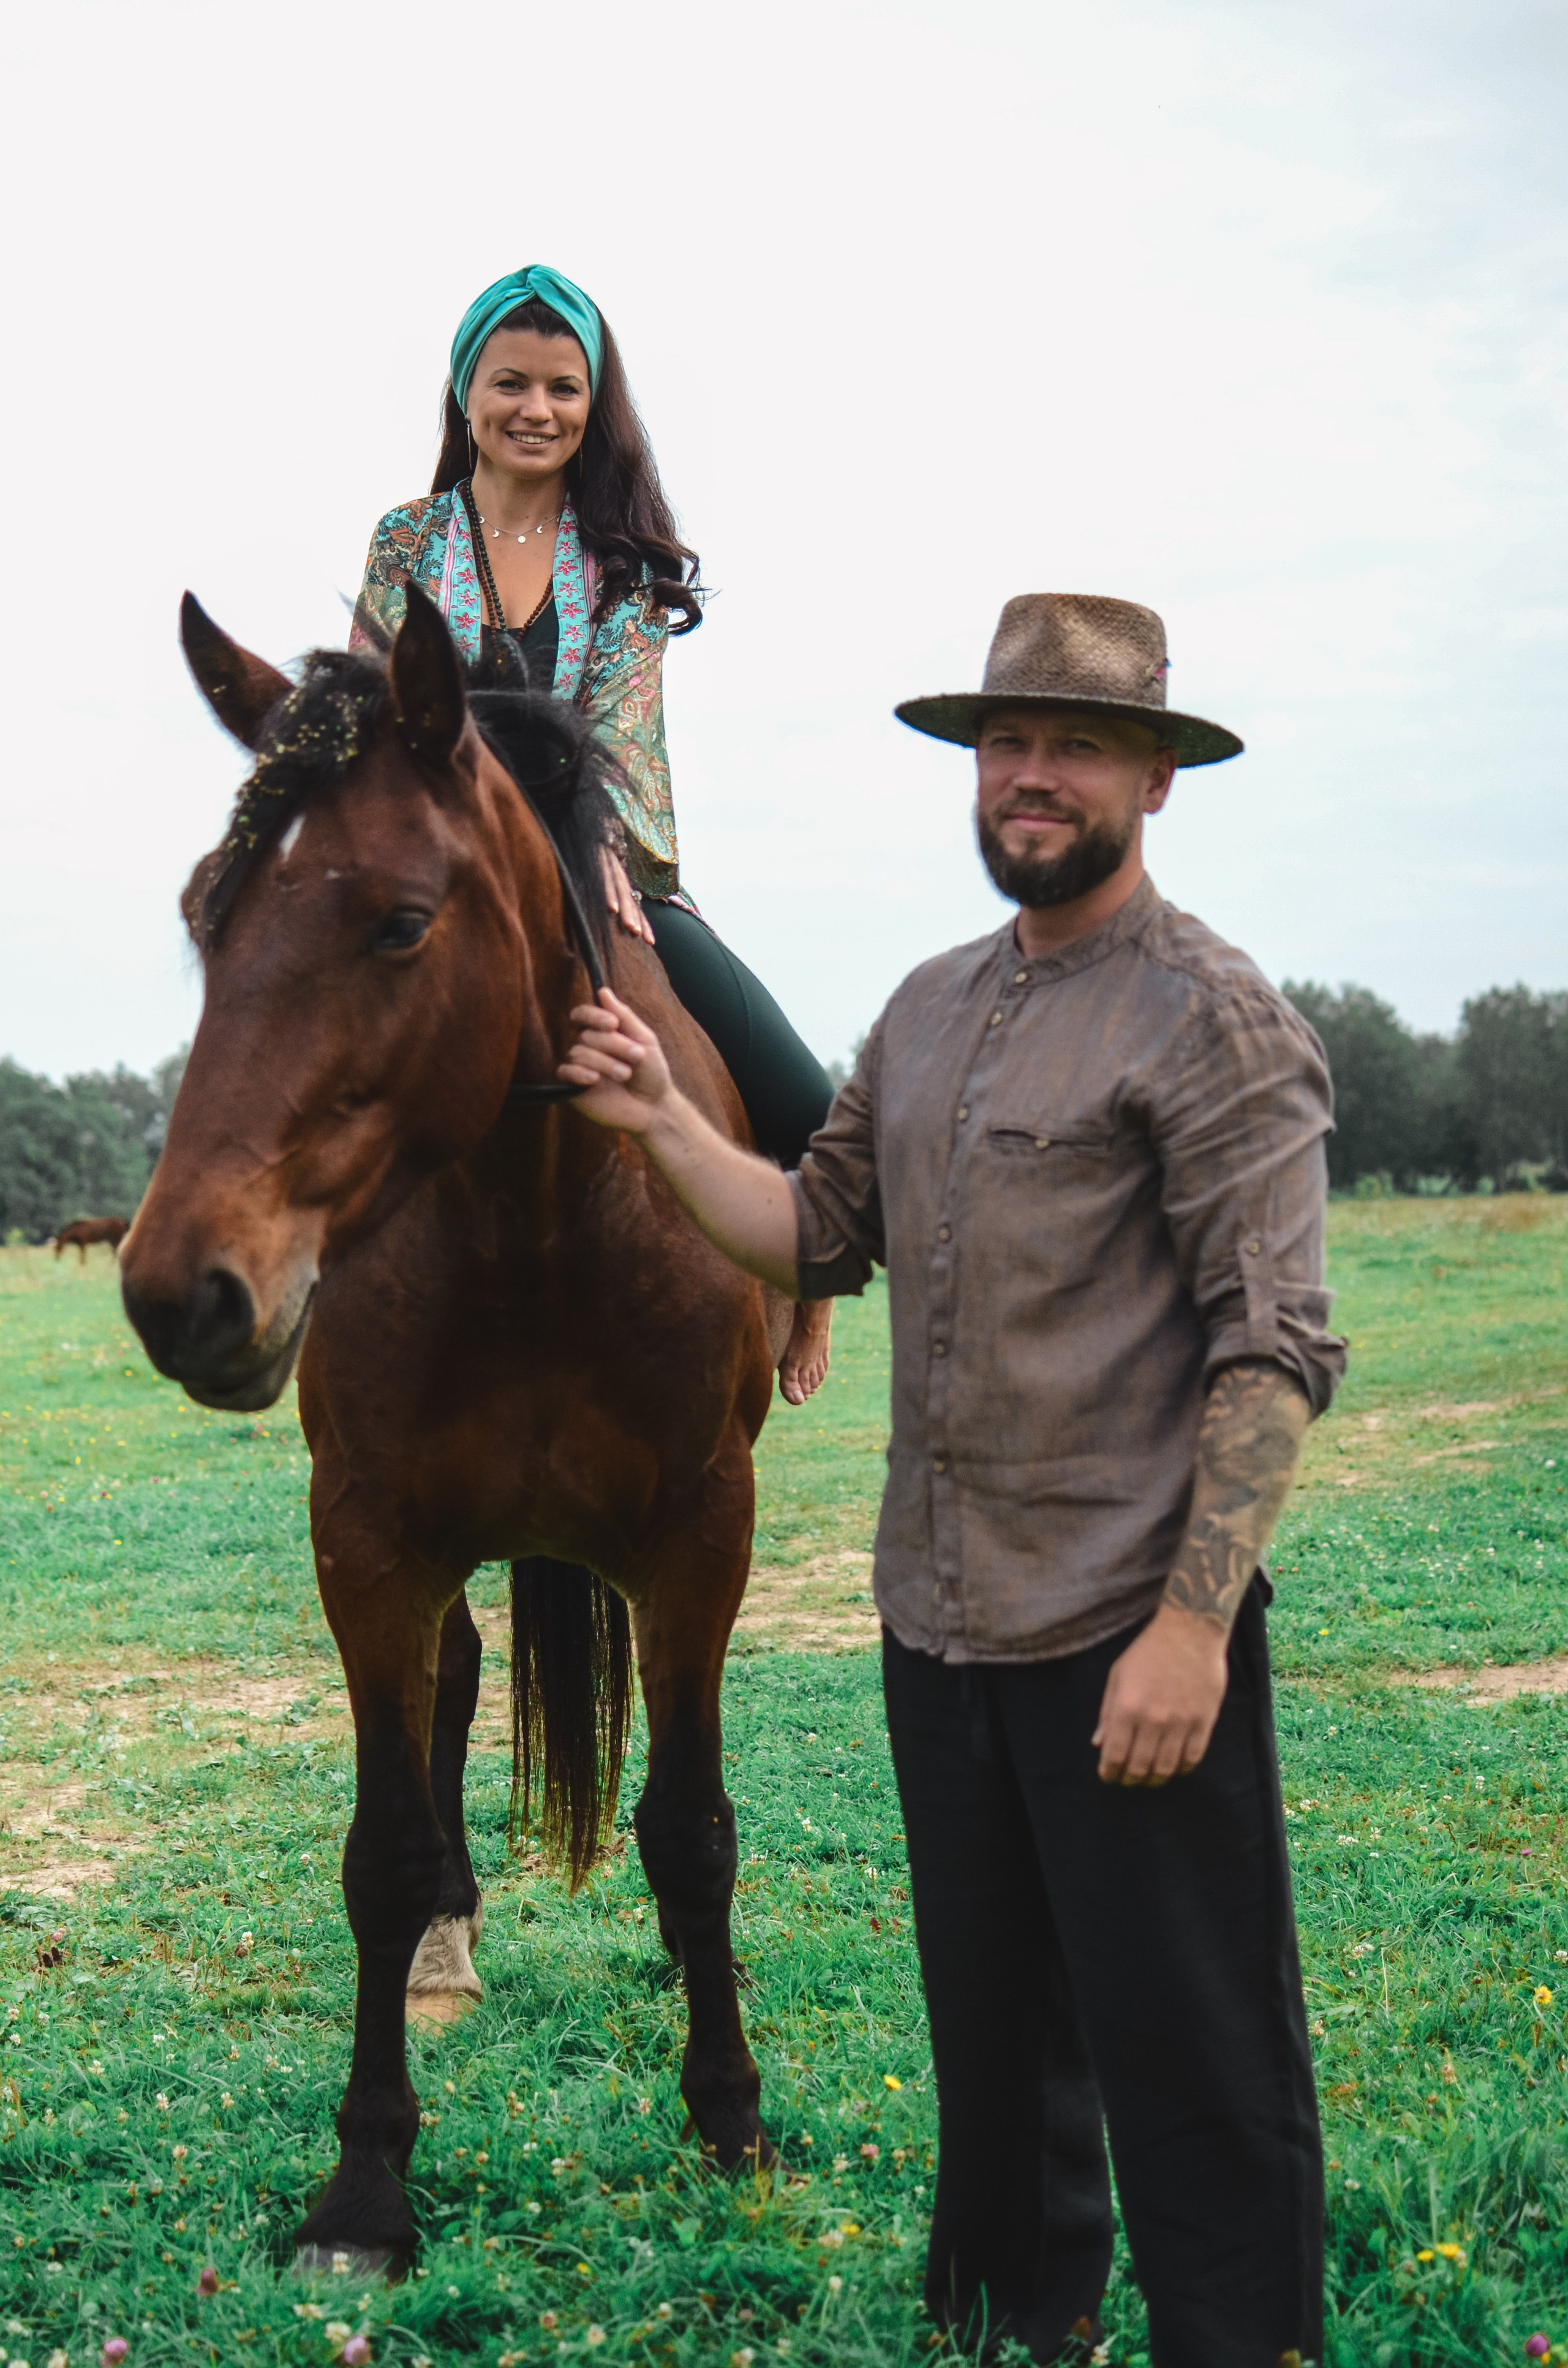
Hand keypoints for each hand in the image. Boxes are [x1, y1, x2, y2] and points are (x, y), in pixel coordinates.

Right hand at [559, 987, 675, 1132]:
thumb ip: (624, 1016)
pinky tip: (594, 1079)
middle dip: (614, 1044)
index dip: (593, 1015)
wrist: (654, 1107)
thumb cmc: (652, 1073)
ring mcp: (580, 1067)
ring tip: (626, 1075)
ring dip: (605, 1062)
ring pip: (578, 1053)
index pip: (583, 1015)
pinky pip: (564, 1072)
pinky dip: (578, 1073)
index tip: (612, 1024)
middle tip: (637, 1057)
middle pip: (586, 1035)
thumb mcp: (644, 1040)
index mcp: (602, 1033)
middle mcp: (588, 1048)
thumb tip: (603, 991)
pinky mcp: (573, 1087)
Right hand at [599, 845, 655, 943]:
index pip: (635, 903)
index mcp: (620, 878)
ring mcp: (610, 864)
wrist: (588, 822)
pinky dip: (608, 895)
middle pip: (630, 899)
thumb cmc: (592, 851)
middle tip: (640, 937)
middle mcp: (618, 872)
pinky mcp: (599, 857)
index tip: (650, 942)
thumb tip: (610, 913)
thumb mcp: (601, 872)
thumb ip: (607, 891)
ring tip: (631, 929)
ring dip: (626, 911)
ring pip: (621, 891)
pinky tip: (612, 909)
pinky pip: (605, 878)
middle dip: (636, 919)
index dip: (644, 922)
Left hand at [1092, 1603, 1228, 1785]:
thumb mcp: (1117, 1676)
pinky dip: (1181, 1770)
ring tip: (1149, 1777)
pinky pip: (1192, 1759)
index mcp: (1127, 1707)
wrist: (1190, 1632)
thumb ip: (1107, 1712)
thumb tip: (1099, 1743)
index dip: (1109, 1772)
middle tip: (1127, 1780)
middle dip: (1129, 1780)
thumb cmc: (1148, 1651)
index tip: (1108, 1776)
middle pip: (1140, 1768)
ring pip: (1166, 1768)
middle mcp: (1153, 1720)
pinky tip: (1174, 1767)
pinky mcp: (1204, 1722)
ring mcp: (1181, 1723)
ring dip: (1154, 1779)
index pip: (1115, 1755)